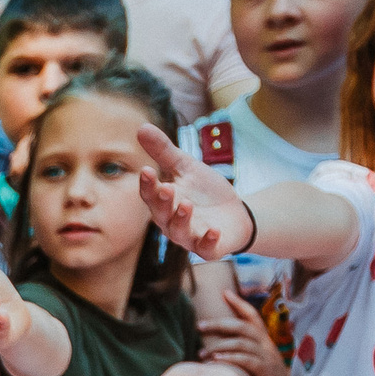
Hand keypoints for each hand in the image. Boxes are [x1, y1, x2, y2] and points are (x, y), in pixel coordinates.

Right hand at [134, 122, 253, 259]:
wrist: (234, 215)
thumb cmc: (204, 192)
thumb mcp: (186, 167)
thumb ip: (164, 151)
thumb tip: (141, 127)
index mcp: (163, 202)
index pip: (150, 194)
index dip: (148, 184)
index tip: (147, 170)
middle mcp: (170, 222)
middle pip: (161, 214)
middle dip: (163, 202)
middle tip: (167, 188)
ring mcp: (189, 236)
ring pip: (179, 232)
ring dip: (181, 219)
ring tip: (185, 205)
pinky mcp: (208, 248)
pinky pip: (205, 248)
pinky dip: (208, 241)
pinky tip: (213, 230)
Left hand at [197, 288, 290, 375]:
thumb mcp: (256, 357)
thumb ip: (244, 347)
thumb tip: (221, 340)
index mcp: (263, 338)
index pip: (252, 315)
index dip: (239, 302)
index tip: (224, 292)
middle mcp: (265, 343)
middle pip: (242, 326)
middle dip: (219, 324)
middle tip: (199, 325)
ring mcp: (266, 357)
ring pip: (242, 343)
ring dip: (219, 346)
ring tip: (201, 352)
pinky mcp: (265, 371)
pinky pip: (247, 360)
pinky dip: (230, 358)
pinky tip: (215, 360)